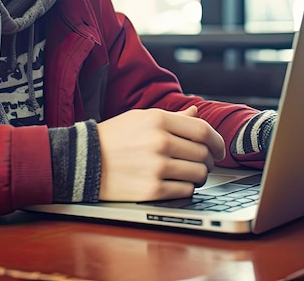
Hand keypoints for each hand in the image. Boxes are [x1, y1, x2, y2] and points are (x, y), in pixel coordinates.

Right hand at [97, 105, 224, 201]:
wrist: (84, 160)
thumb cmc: (114, 137)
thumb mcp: (141, 118)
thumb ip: (172, 117)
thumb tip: (195, 113)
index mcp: (158, 119)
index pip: (203, 130)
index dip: (217, 141)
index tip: (219, 148)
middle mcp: (160, 141)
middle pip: (203, 153)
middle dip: (208, 159)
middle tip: (203, 162)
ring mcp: (157, 166)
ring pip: (199, 173)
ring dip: (199, 175)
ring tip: (190, 173)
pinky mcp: (153, 189)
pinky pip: (186, 191)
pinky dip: (187, 188)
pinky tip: (176, 183)